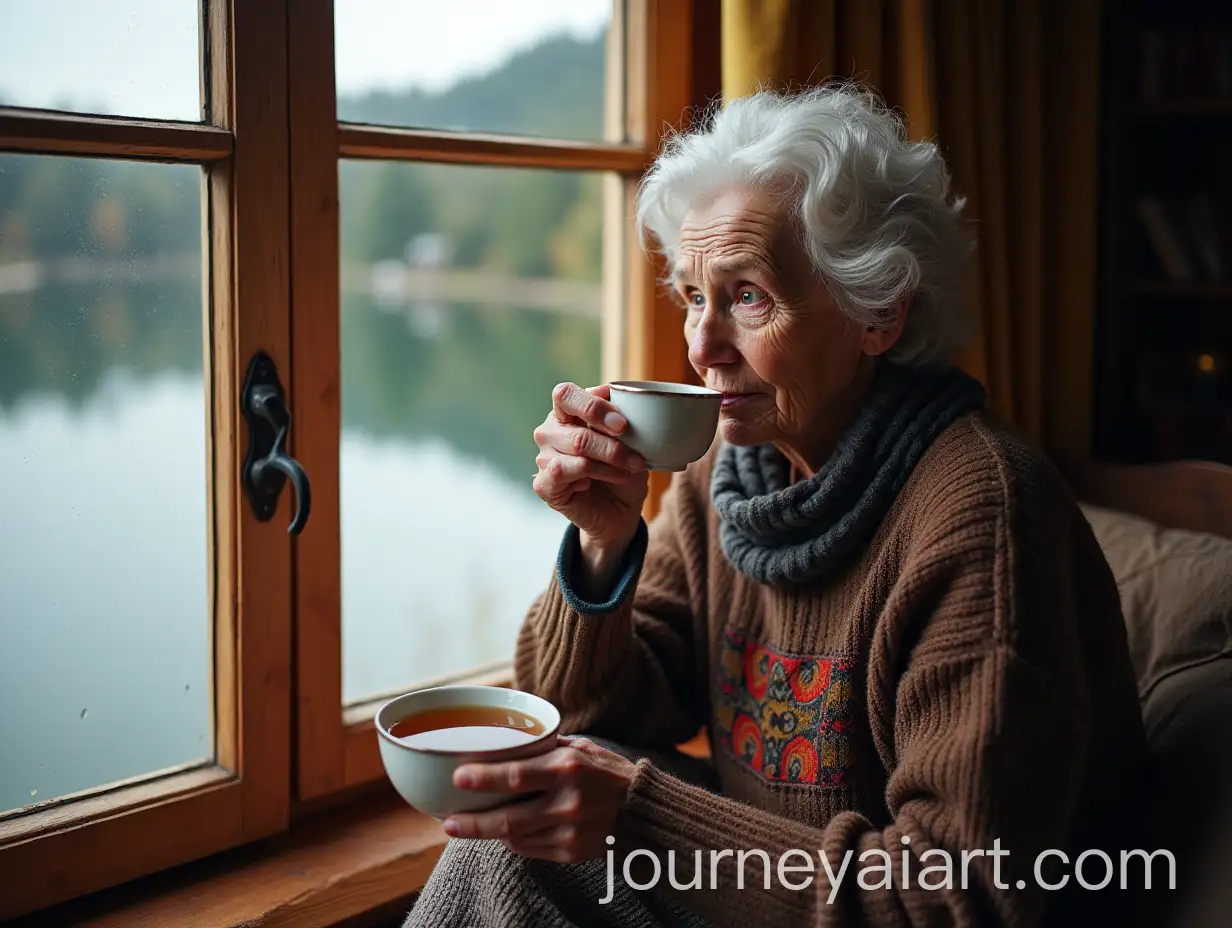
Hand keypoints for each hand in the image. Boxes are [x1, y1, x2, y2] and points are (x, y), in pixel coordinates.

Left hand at [442, 736, 637, 863]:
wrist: (644, 811)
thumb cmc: (609, 773)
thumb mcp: (582, 749)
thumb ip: (547, 748)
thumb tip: (510, 740)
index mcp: (567, 769)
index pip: (516, 776)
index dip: (483, 778)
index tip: (457, 777)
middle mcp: (567, 803)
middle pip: (507, 818)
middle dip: (472, 823)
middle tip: (448, 822)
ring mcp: (568, 832)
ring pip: (514, 837)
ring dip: (488, 832)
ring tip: (467, 825)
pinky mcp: (570, 853)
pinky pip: (530, 849)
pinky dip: (513, 841)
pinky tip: (503, 833)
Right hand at [533, 382, 648, 568]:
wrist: (620, 510)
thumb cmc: (623, 468)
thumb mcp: (631, 440)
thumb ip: (621, 418)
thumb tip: (617, 400)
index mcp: (567, 412)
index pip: (566, 394)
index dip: (593, 406)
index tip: (623, 425)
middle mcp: (550, 431)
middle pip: (578, 431)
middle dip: (613, 446)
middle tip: (636, 458)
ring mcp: (543, 457)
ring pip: (576, 452)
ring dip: (609, 463)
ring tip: (627, 470)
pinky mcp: (543, 484)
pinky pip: (563, 473)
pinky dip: (591, 476)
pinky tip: (595, 482)